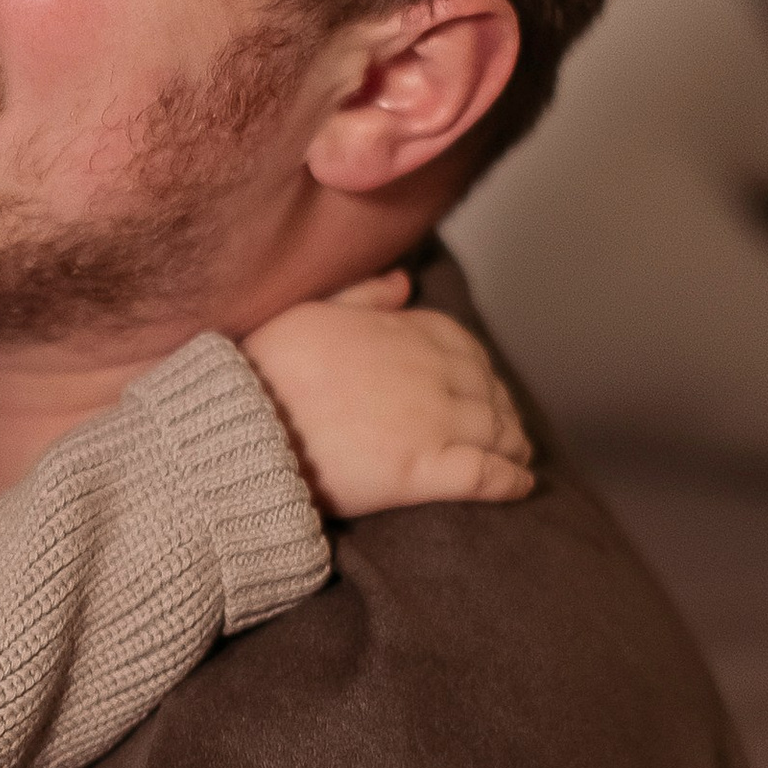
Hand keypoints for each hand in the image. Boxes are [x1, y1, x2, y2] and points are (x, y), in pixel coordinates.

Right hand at [243, 276, 532, 518]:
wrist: (243, 426)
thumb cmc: (264, 368)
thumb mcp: (309, 313)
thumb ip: (362, 295)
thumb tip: (404, 282)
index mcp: (403, 332)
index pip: (460, 344)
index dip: (477, 365)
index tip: (480, 382)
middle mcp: (427, 372)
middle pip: (485, 387)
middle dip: (501, 405)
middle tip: (507, 424)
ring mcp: (430, 421)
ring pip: (494, 428)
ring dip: (513, 440)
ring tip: (519, 454)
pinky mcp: (421, 471)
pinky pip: (484, 474)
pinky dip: (511, 479)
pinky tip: (524, 485)